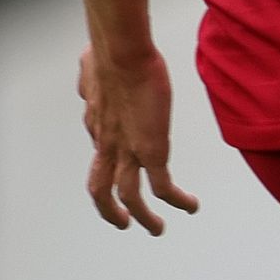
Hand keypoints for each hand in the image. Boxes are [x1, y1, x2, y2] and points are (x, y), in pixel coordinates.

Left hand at [78, 44, 200, 235]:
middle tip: (123, 222)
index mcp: (97, 123)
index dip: (109, 163)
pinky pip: (163, 187)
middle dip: (110, 211)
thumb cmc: (108, 51)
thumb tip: (89, 67)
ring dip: (142, 216)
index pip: (100, 151)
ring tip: (156, 228)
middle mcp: (107, 143)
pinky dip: (176, 201)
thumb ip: (92, 73)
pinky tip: (190, 206)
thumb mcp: (92, 67)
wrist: (120, 54)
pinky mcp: (151, 151)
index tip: (121, 167)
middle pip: (100, 189)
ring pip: (129, 197)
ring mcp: (128, 151)